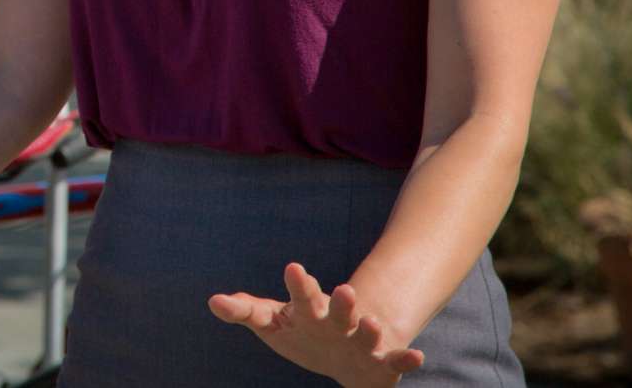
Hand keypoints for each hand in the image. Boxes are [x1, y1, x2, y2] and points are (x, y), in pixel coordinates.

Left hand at [208, 263, 424, 387]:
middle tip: (343, 289)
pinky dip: (406, 359)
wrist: (345, 357)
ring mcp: (360, 340)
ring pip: (366, 334)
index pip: (300, 296)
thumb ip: (247, 311)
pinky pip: (395, 362)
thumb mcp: (273, 324)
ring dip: (370, 330)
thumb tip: (213, 301)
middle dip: (341, 303)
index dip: (297, 285)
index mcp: (309, 311)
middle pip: (337, 311)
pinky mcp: (381, 363)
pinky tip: (417, 356)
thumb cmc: (302, 333)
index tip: (293, 268)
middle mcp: (337, 322)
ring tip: (372, 324)